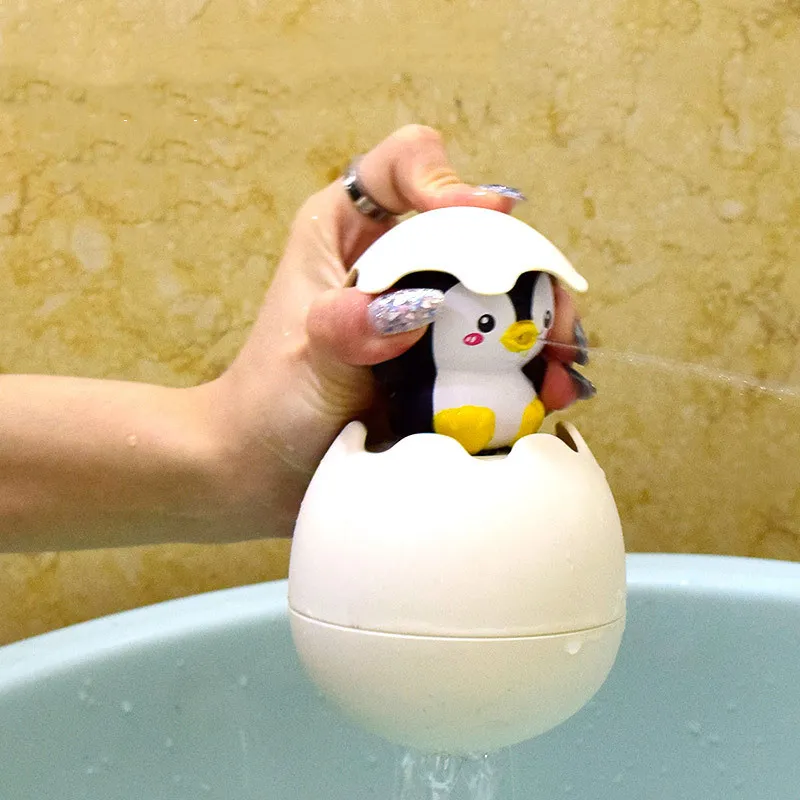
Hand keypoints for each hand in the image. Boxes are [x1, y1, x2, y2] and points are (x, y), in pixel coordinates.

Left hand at [206, 125, 588, 531]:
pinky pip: (503, 349)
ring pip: (503, 291)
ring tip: (556, 375)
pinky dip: (531, 369)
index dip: (449, 180)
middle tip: (550, 320)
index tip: (484, 217)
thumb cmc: (269, 403)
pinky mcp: (448, 359)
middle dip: (525, 269)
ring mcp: (428, 311)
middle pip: (478, 232)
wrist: (272, 471)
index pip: (406, 164)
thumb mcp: (302, 359)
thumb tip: (411, 309)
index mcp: (349, 231)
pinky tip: (547, 396)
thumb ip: (344, 328)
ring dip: (540, 326)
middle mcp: (397, 260)